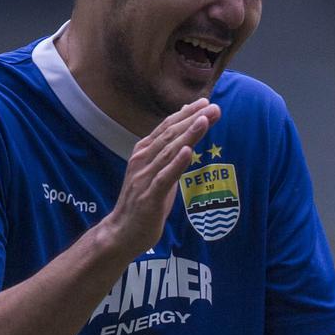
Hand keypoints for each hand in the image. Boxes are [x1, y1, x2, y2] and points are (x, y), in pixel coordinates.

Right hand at [99, 98, 220, 255]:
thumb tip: (183, 132)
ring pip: (169, 152)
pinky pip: (164, 178)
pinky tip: (188, 151)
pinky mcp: (149, 197)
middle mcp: (142, 161)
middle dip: (192, 119)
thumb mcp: (155, 171)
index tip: (206, 102)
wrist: (121, 232)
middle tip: (213, 107)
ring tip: (204, 120)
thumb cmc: (142, 201)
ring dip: (188, 135)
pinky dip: (177, 163)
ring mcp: (144, 178)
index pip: (166, 128)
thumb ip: (167, 152)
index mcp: (143, 152)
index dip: (186, 114)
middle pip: (170, 135)